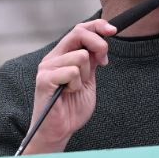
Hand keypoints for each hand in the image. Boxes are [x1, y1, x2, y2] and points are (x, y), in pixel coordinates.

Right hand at [22, 17, 117, 153]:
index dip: (97, 26)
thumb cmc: (71, 109)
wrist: (59, 131)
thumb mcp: (88, 80)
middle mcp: (52, 58)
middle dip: (98, 45)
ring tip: (75, 89)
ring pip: (80, 56)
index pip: (79, 30)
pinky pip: (72, 71)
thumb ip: (92, 62)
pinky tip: (69, 94)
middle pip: (79, 33)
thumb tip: (102, 43)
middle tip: (103, 63)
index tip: (113, 31)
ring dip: (85, 75)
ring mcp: (47, 68)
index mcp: (61, 55)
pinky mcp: (45, 79)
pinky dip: (76, 85)